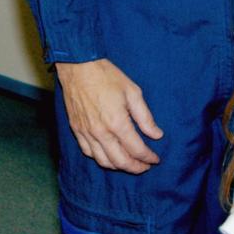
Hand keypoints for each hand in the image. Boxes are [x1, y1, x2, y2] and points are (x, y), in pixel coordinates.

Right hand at [55, 59, 161, 173]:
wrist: (78, 66)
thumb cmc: (107, 76)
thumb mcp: (133, 92)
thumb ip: (145, 117)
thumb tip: (157, 135)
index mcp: (117, 122)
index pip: (136, 150)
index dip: (148, 158)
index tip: (155, 159)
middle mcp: (101, 132)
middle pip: (120, 161)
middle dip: (135, 167)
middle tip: (145, 166)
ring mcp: (86, 132)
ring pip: (103, 161)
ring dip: (118, 166)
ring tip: (128, 163)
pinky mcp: (76, 129)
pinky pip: (88, 152)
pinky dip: (100, 159)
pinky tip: (108, 155)